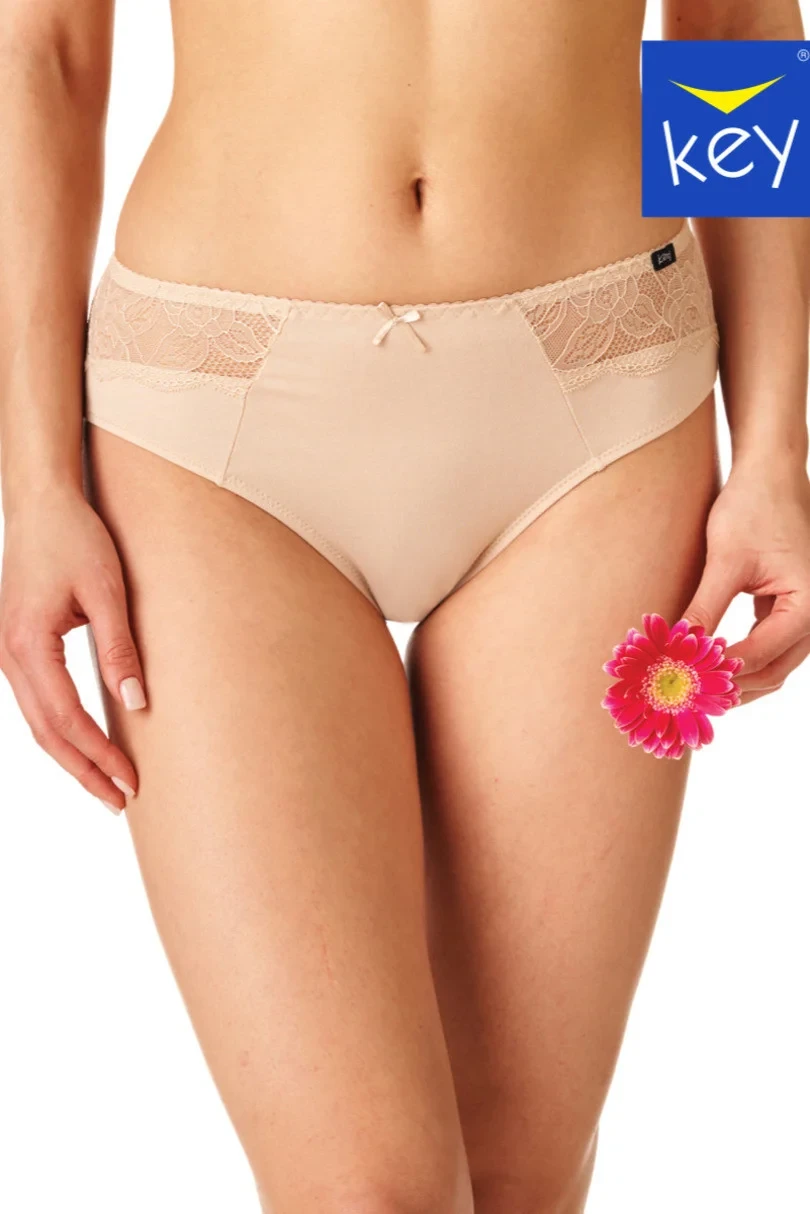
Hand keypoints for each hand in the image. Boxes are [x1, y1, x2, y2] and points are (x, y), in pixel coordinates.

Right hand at [0, 486, 144, 812]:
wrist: (40, 503)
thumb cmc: (75, 538)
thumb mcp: (107, 590)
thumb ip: (119, 648)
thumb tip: (137, 704)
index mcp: (28, 643)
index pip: (67, 718)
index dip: (100, 754)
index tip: (131, 781)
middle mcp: (7, 654)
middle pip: (45, 733)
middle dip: (84, 770)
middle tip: (121, 801)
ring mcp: (5, 652)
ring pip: (36, 722)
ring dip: (71, 756)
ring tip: (107, 784)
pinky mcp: (14, 646)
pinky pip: (35, 702)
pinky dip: (59, 730)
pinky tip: (85, 744)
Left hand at [683, 460, 809, 704]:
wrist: (770, 474)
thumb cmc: (753, 508)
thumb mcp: (725, 561)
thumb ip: (705, 610)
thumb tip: (679, 650)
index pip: (758, 656)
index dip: (718, 672)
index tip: (681, 682)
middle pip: (771, 672)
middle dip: (729, 687)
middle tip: (685, 696)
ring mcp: (808, 615)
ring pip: (772, 666)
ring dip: (736, 679)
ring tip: (693, 687)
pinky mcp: (792, 610)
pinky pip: (770, 647)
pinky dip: (741, 659)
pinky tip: (708, 664)